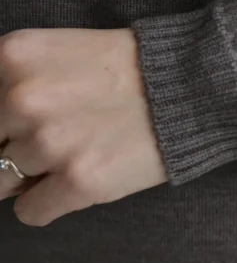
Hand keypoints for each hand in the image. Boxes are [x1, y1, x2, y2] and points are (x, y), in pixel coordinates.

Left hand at [0, 28, 167, 226]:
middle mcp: (21, 98)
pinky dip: (48, 204)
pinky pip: (29, 212)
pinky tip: (78, 179)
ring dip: (34, 174)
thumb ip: (12, 79)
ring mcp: (49, 142)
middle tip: (54, 136)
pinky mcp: (78, 181)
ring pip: (2, 182)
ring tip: (71, 153)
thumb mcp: (55, 50)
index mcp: (12, 57)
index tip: (20, 126)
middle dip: (12, 147)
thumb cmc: (127, 67)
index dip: (4, 122)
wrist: (191, 86)